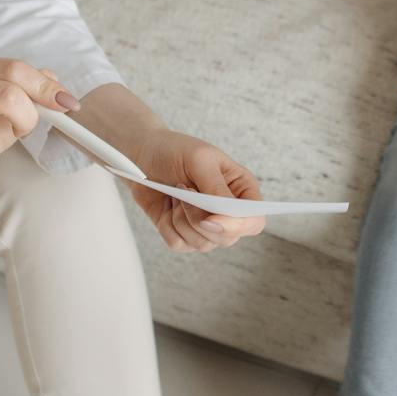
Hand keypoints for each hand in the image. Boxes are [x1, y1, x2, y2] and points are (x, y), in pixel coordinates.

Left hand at [127, 130, 266, 252]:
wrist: (143, 155)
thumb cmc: (175, 151)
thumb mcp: (200, 161)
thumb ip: (216, 190)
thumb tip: (220, 218)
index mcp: (241, 190)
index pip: (254, 221)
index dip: (236, 226)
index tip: (208, 219)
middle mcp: (227, 211)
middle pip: (228, 237)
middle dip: (200, 220)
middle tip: (185, 192)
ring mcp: (206, 225)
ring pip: (203, 244)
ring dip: (182, 220)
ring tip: (176, 195)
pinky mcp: (183, 233)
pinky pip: (180, 245)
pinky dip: (169, 227)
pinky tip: (168, 205)